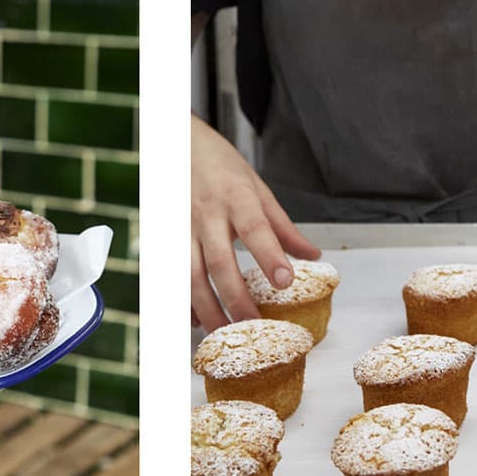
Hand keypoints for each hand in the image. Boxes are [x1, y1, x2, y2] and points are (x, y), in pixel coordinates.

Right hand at [192, 115, 320, 329]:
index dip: (269, 255)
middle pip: (218, 261)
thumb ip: (282, 226)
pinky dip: (182, 301)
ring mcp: (181, 228)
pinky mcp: (165, 239)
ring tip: (223, 331)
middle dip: (235, 297)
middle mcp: (206, 214)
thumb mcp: (258, 187)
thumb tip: (311, 256)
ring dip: (206, 307)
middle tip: (253, 324)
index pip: (254, 228)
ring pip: (189, 275)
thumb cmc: (221, 166)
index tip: (285, 281)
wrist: (177, 144)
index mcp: (236, 197)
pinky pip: (171, 277)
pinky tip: (196, 319)